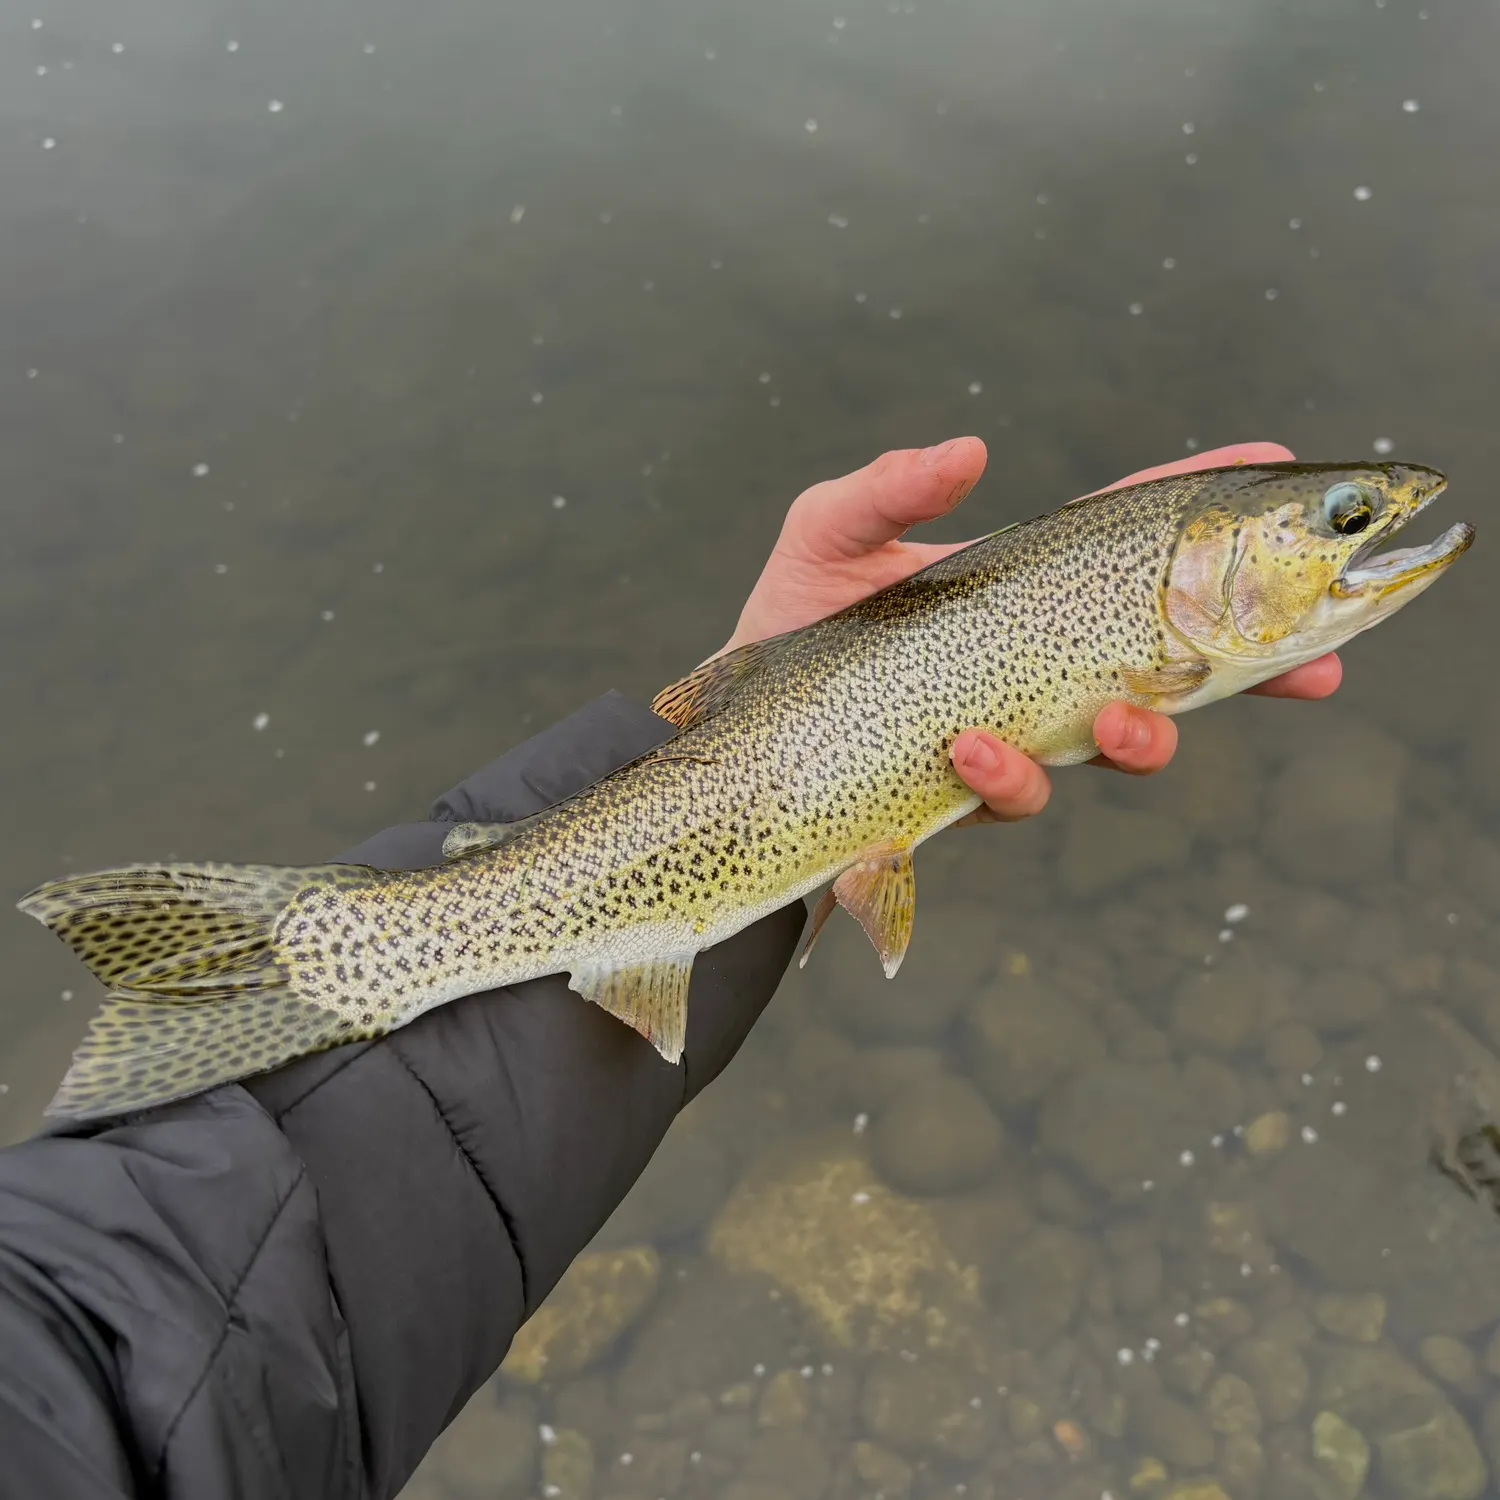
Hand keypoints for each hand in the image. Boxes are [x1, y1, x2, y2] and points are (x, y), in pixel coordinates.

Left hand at [722, 438, 1341, 823]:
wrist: (734, 731)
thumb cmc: (790, 621)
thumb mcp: (828, 534)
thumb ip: (889, 489)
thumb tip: (971, 451)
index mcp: (1021, 584)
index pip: (1129, 539)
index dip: (1201, 507)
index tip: (1273, 462)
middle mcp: (1035, 659)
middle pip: (1169, 657)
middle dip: (1253, 667)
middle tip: (1315, 665)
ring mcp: (1012, 727)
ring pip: (1117, 743)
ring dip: (1141, 738)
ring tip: (1121, 720)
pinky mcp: (970, 788)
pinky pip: (1018, 792)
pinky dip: (1011, 771)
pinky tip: (973, 745)